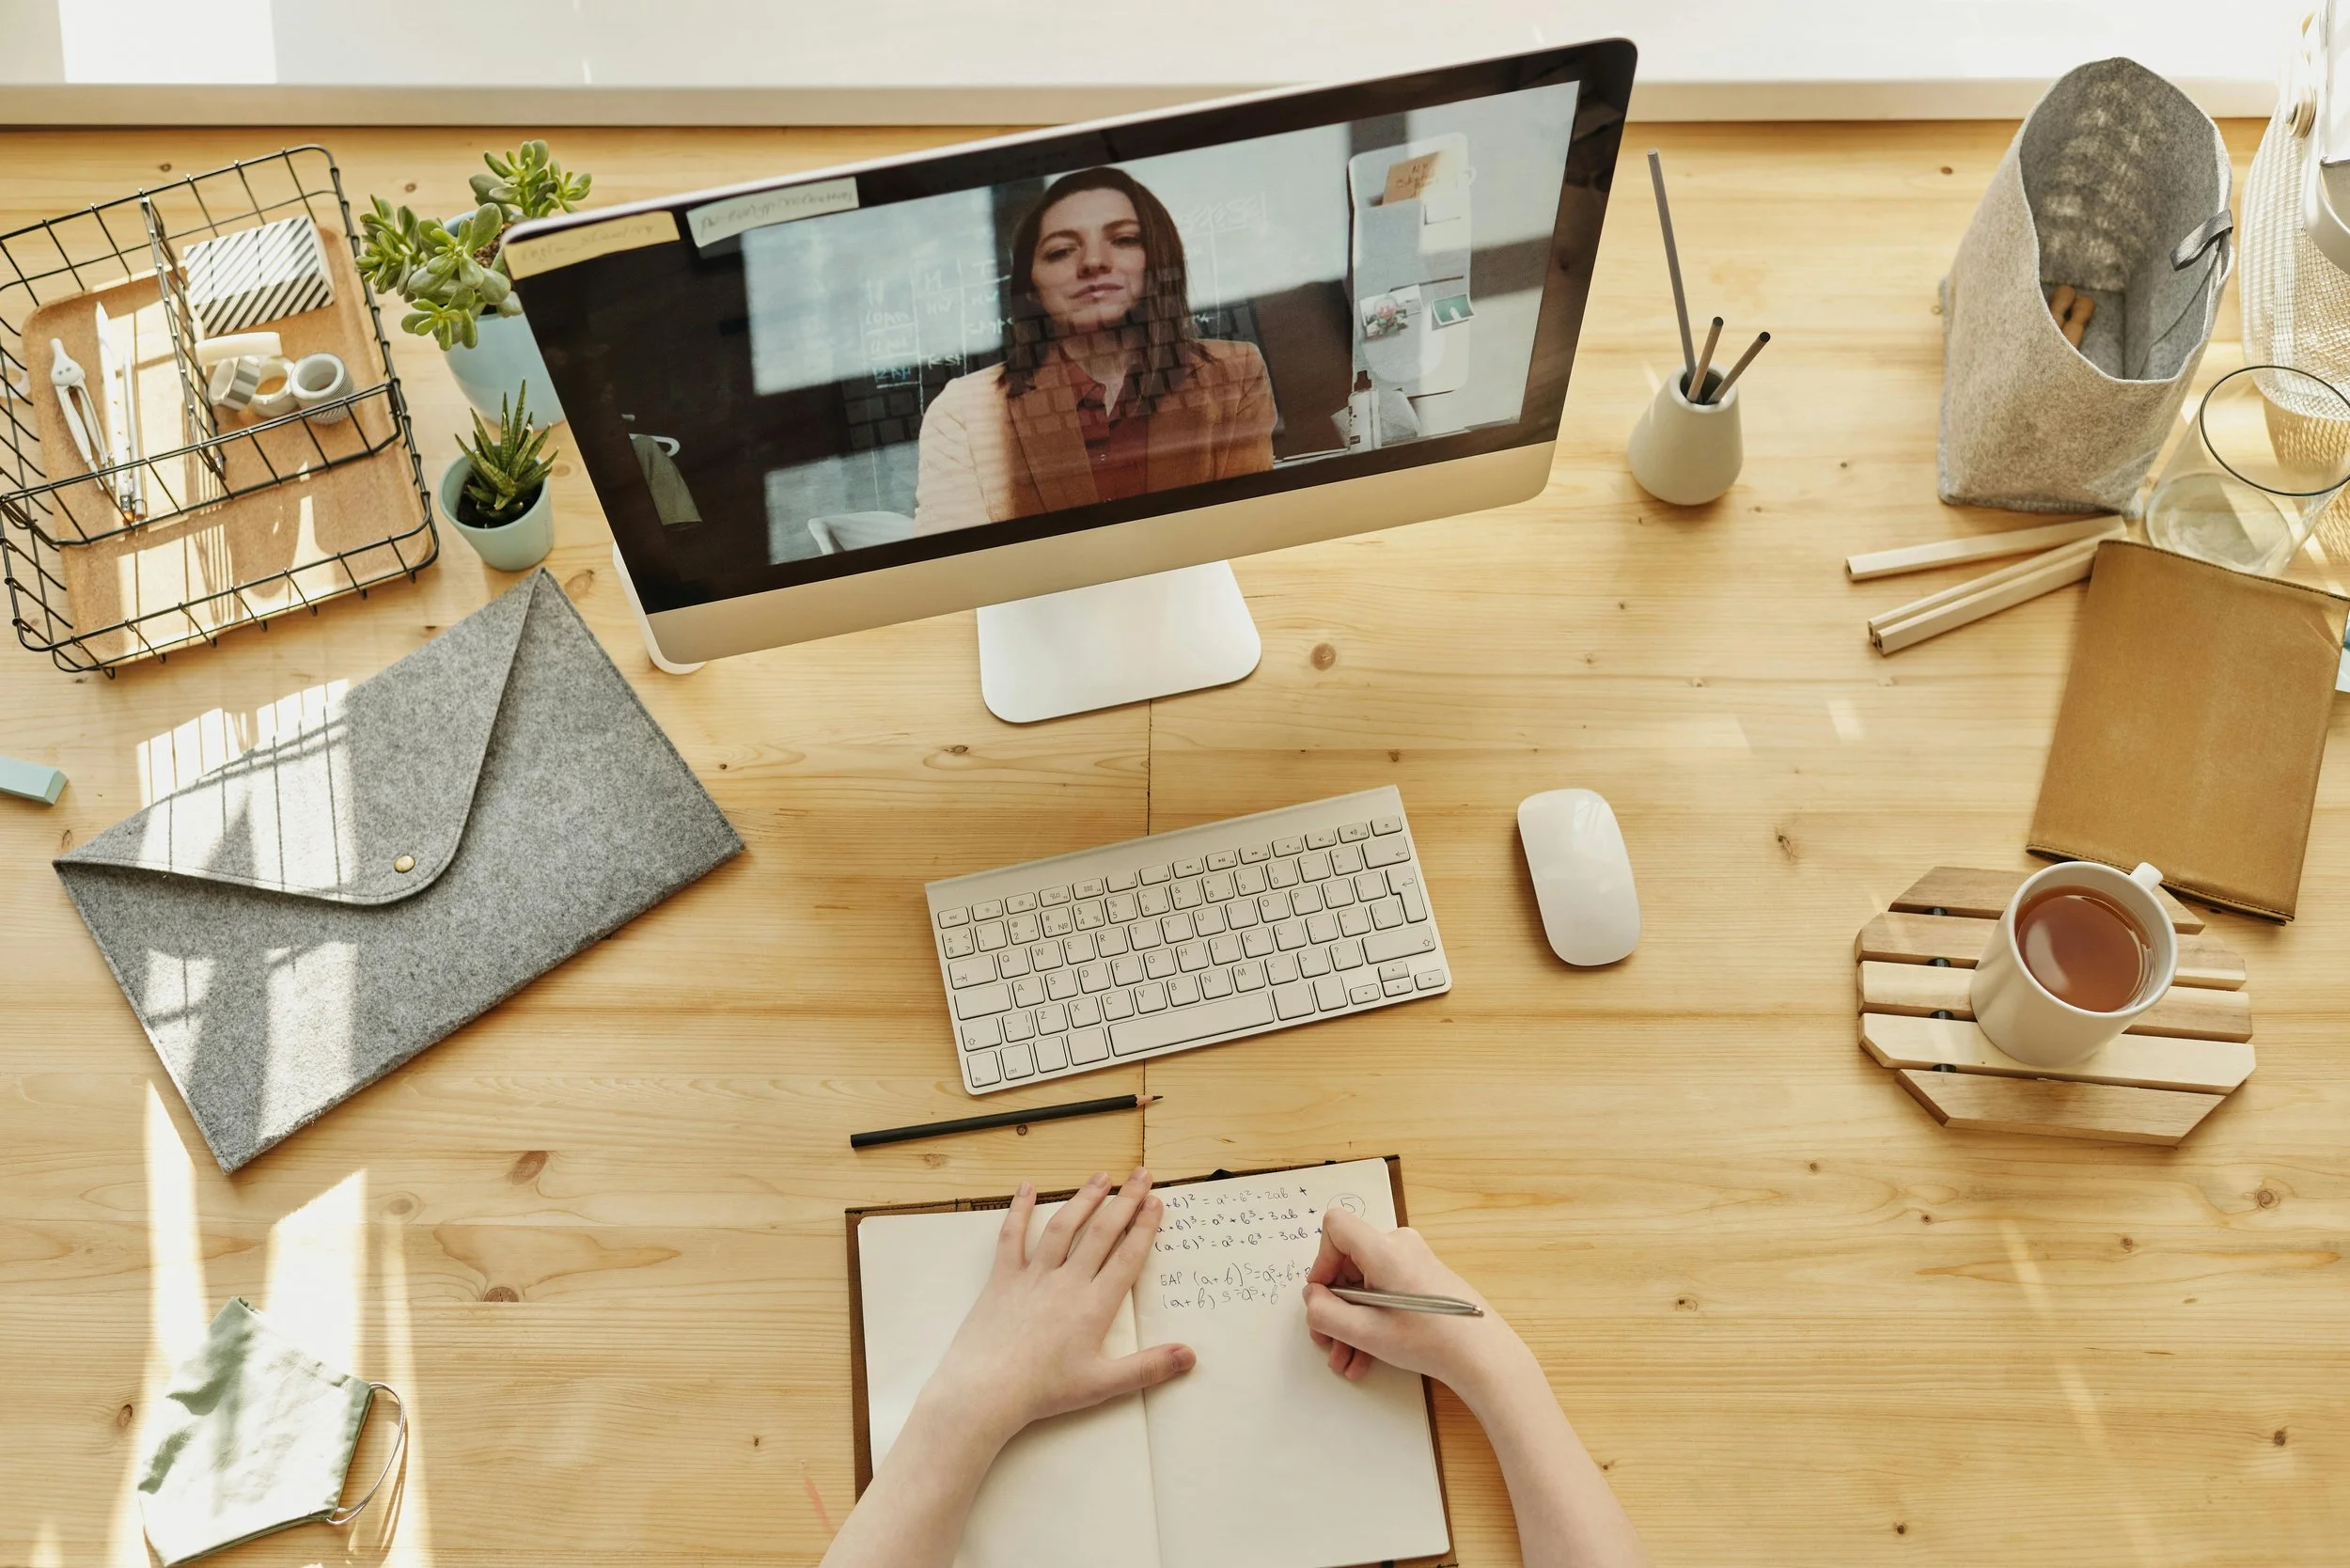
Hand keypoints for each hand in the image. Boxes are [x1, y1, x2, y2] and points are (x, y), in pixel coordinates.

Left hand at [918, 1169, 1195, 1446]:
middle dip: (1124, 1201)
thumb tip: (1189, 1355)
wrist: (986, 1389)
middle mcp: (1067, 1282)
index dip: (1144, 1227)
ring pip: (1063, 1228)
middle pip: (1101, 1233)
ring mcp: (1034, 1276)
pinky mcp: (1003, 1278)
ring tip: (1101, 1176)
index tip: (1155, 1202)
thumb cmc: (1044, 1390)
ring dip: (1084, 1199)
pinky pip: (1011, 1237)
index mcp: (1094, 1305)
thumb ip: (1148, 1368)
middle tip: (1140, 1175)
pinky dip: (1019, 1210)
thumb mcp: (1102, 1384)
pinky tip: (1027, 1188)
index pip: (1127, 1257)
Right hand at [1303, 1209, 1528, 1399]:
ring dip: (1350, 1323)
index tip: (1323, 1296)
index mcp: (1385, 1250)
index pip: (1336, 1226)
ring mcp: (1413, 1261)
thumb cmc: (1428, 1341)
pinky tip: (1364, 1359)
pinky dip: (1371, 1320)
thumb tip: (1312, 1297)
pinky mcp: (1421, 1278)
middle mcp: (1399, 1246)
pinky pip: (1383, 1292)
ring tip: (1345, 1362)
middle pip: (1348, 1263)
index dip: (1321, 1261)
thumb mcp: (1366, 1332)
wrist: (1482, 1356)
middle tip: (1326, 1341)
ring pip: (1364, 1285)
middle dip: (1334, 1306)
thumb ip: (1325, 1313)